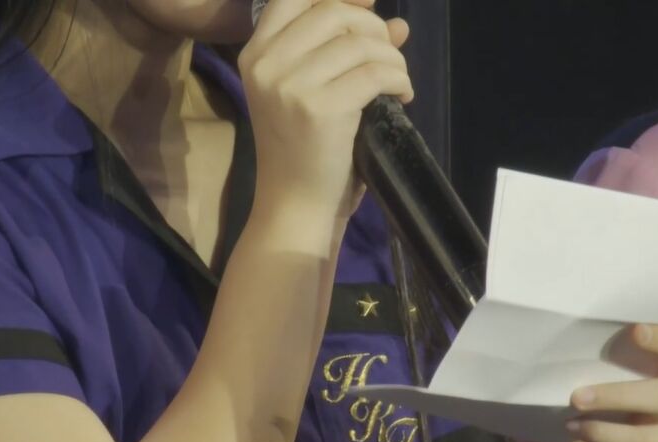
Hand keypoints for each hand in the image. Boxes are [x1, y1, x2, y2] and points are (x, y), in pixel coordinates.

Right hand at [239, 0, 412, 219]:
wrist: (294, 205)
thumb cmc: (302, 152)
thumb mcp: (313, 94)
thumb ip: (348, 53)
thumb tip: (398, 25)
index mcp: (255, 54)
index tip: (368, 5)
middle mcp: (267, 63)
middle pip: (333, 12)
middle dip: (373, 28)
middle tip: (389, 56)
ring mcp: (291, 85)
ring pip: (360, 43)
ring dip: (392, 58)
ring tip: (398, 81)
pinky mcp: (320, 108)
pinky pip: (375, 73)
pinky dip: (399, 79)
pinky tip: (401, 96)